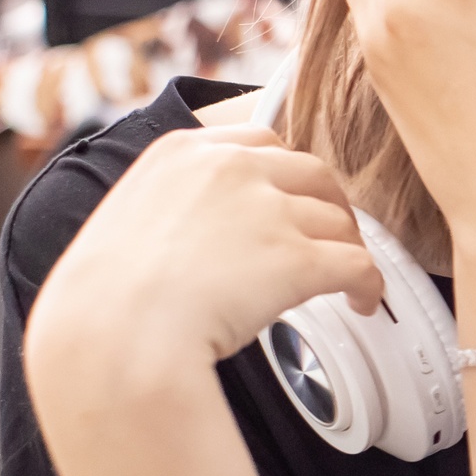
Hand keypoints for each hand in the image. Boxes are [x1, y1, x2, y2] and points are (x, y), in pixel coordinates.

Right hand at [24, 123, 380, 397]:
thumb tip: (206, 227)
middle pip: (312, 174)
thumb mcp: (129, 218)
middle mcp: (231, 169)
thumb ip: (174, 203)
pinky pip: (358, 264)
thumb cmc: (106, 298)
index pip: (260, 141)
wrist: (113, 334)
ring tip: (345, 278)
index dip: (288, 174)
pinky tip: (363, 300)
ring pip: (339, 221)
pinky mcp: (298, 257)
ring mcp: (268, 210)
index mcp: (183, 152)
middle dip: (328, 207)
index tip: (294, 196)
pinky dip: (369, 284)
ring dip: (348, 248)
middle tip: (331, 237)